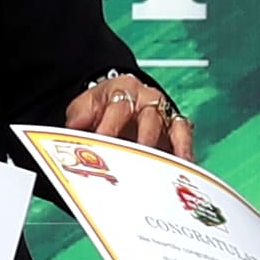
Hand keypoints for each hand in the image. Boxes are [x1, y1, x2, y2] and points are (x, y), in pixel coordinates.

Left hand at [60, 70, 193, 156]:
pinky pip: (185, 137)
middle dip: (142, 141)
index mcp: (123, 89)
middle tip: (135, 163)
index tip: (104, 146)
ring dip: (167, 149)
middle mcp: (148, 99)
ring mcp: (164, 113)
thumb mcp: (85, 105)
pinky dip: (185, 152)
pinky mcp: (177, 127)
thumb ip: (80, 117)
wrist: (120, 94)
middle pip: (149, 118)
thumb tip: (74, 127)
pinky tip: (182, 168)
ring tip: (163, 170)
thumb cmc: (103, 104)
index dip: (111, 128)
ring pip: (171, 127)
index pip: (119, 107)